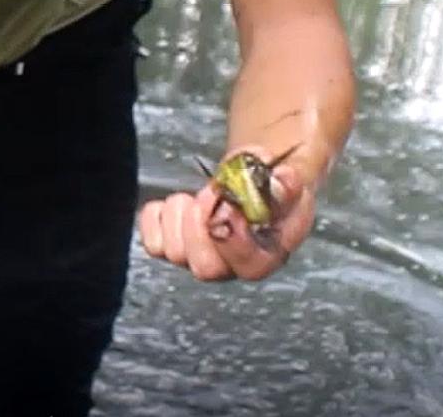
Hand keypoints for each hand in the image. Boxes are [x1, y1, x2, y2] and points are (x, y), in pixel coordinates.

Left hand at [138, 146, 319, 281]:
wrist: (257, 176)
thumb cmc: (275, 183)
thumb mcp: (290, 175)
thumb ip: (287, 182)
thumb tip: (281, 181)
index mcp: (268, 253)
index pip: (250, 266)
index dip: (234, 241)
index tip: (229, 207)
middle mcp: (232, 263)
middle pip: (205, 267)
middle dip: (200, 225)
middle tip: (210, 193)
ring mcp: (200, 257)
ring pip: (175, 254)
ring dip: (182, 214)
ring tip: (200, 193)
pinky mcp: (174, 244)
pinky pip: (152, 241)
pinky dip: (156, 217)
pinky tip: (178, 202)